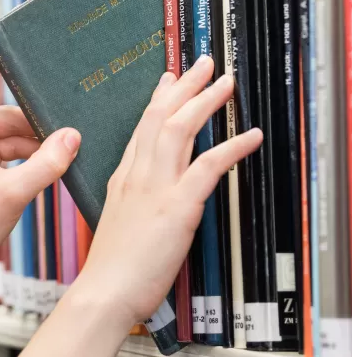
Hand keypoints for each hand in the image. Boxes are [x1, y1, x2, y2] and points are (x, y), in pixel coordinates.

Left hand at [0, 13, 80, 281]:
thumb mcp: (12, 195)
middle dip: (3, 67)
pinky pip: (11, 136)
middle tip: (33, 46)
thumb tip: (73, 136)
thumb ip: (46, 165)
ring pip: (3, 115)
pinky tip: (54, 150)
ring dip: (30, 124)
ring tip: (59, 132)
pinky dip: (31, 142)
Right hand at [76, 55, 261, 330]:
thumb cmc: (112, 269)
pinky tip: (251, 136)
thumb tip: (149, 197)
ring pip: (180, 130)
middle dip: (185, 86)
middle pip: (161, 118)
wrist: (104, 293)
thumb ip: (134, 202)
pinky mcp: (177, 206)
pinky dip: (231, 147)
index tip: (171, 79)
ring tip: (226, 83)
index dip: (159, 100)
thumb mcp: (119, 223)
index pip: (141, 128)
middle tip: (205, 64)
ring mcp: (155, 187)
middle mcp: (137, 175)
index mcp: (122, 179)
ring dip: (206, 102)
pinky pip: (207, 166)